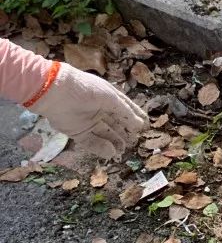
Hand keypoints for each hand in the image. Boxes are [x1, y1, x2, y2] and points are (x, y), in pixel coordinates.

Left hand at [30, 63, 148, 159]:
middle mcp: (100, 110)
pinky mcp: (77, 132)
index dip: (135, 119)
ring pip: (105, 134)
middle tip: (134, 143)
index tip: (144, 129)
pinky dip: (101, 148)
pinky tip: (111, 153)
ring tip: (123, 150)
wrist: (56, 92)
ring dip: (115, 142)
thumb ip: (126, 113)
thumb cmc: (87, 89)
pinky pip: (92, 142)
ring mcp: (88, 121)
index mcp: (109, 98)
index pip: (126, 110)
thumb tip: (141, 125)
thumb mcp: (111, 98)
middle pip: (116, 124)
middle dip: (125, 133)